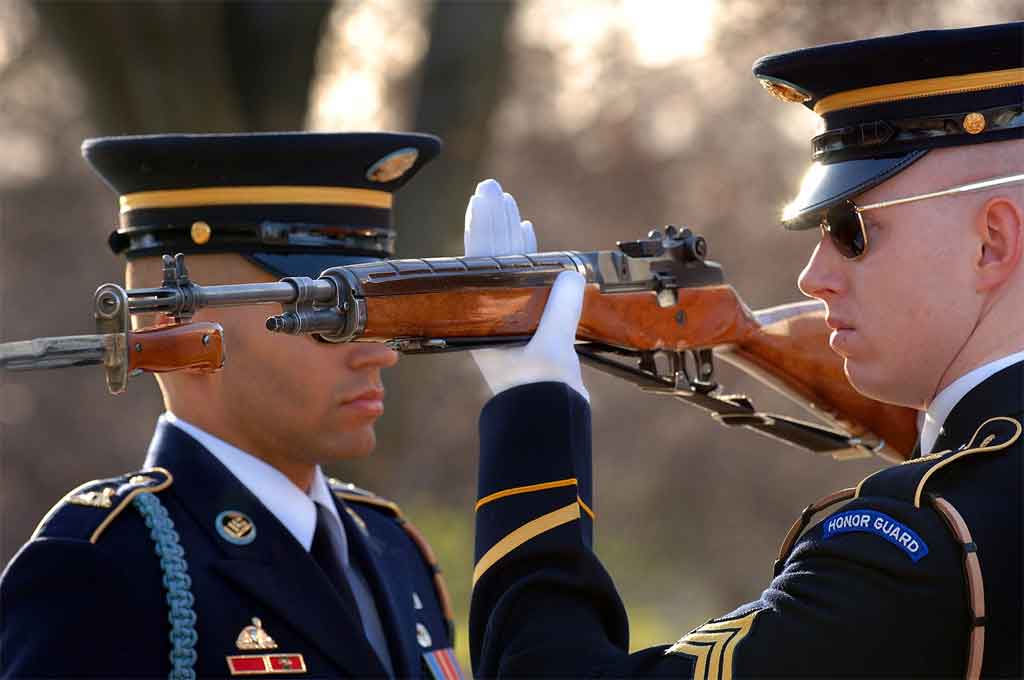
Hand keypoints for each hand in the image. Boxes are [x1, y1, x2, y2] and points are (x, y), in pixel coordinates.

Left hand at [464, 179, 588, 401]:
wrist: (546, 420)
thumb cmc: (541, 390)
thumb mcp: (550, 347)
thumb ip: (559, 309)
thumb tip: (569, 274)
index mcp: (486, 316)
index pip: (481, 261)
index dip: (483, 227)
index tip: (484, 198)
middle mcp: (493, 312)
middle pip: (490, 256)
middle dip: (493, 221)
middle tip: (492, 188)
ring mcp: (510, 315)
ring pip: (507, 265)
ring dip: (509, 234)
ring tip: (508, 204)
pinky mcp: (530, 322)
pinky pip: (527, 279)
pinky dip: (529, 256)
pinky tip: (529, 234)